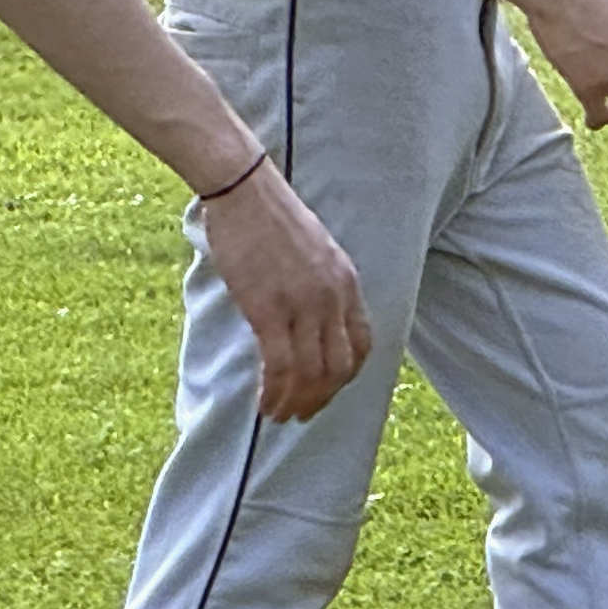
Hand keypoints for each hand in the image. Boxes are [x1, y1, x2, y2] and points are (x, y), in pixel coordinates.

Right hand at [199, 164, 370, 421]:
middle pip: (339, 366)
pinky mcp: (270, 309)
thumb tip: (309, 318)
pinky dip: (274, 392)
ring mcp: (304, 305)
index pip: (362, 343)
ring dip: (295, 402)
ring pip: (310, 373)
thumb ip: (320, 285)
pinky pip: (280, 366)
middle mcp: (333, 298)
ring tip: (279, 416)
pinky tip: (263, 405)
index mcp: (347, 282)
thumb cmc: (270, 217)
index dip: (347, 375)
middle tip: (302, 414)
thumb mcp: (315, 251)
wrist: (245, 191)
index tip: (328, 390)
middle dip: (322, 398)